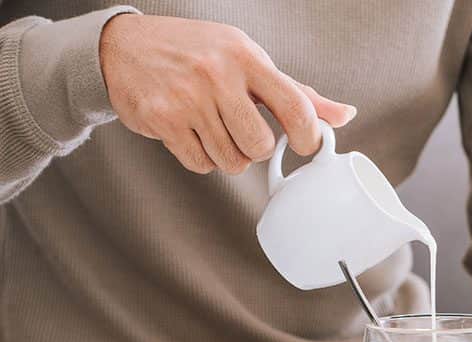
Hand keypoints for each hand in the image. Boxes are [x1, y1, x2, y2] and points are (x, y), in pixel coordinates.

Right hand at [99, 14, 355, 174]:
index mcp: (246, 56)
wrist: (125, 46)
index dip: (308, 136)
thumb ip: (297, 92)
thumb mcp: (249, 60)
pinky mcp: (162, 120)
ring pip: (231, 161)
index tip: (306, 145)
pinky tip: (193, 133)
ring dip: (228, 155)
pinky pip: (201, 164)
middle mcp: (217, 74)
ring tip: (215, 127)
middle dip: (257, 149)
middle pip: (260, 146)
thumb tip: (345, 116)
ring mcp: (187, 98)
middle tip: (244, 131)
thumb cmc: (199, 53)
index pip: (296, 106)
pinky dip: (202, 158)